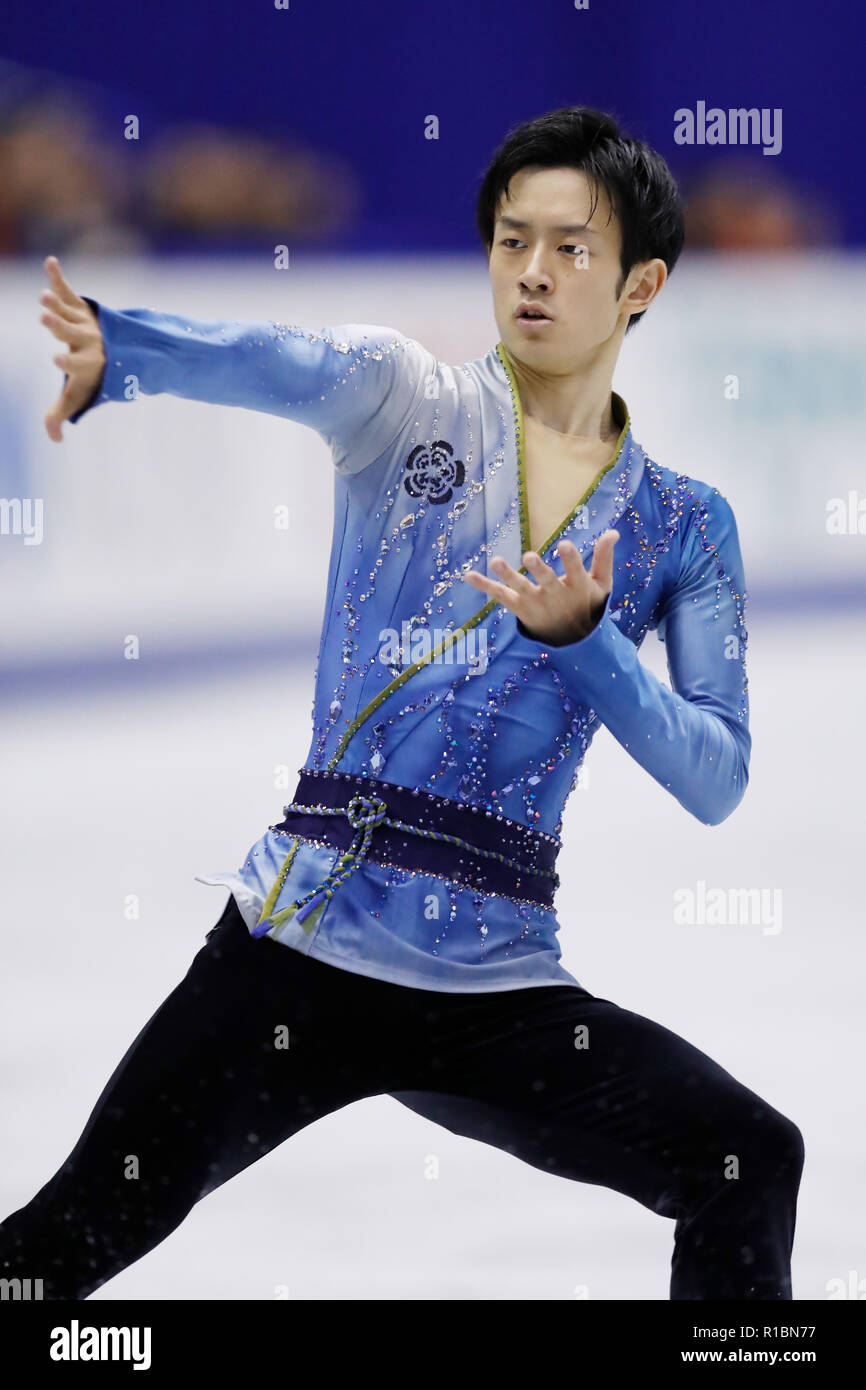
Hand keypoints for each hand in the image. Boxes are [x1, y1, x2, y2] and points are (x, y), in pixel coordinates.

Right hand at [40, 255, 105, 440]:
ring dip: (55, 304)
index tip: (58, 360)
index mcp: (87, 364)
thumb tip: (55, 439)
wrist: (116, 352)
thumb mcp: (77, 396)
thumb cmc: (91, 378)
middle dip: (59, 327)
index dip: (68, 362)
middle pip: (71, 334)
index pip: (76, 364)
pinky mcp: (80, 308)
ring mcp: (84, 323)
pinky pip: (69, 291)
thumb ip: (60, 414)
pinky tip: (51, 261)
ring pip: (68, 312)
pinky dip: (58, 277)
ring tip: (43, 296)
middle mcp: (87, 342)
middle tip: (45, 320)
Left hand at [464, 531, 618, 644]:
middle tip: (531, 557)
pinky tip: (468, 575)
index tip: (564, 544)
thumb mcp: (602, 584)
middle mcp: (555, 595)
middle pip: (546, 580)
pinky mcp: (520, 608)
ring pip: (520, 588)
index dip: (569, 558)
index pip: (575, 570)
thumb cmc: (589, 605)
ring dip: (507, 575)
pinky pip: (500, 596)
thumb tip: (613, 532)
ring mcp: (535, 602)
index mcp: (577, 586)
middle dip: (539, 570)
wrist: (574, 641)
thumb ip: (604, 557)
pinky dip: (485, 586)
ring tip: (496, 561)